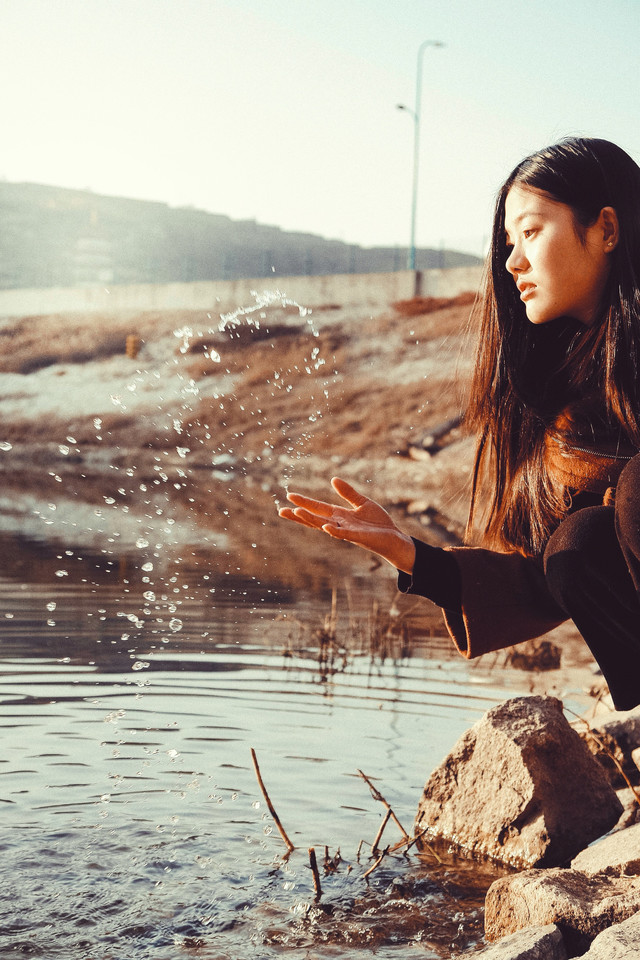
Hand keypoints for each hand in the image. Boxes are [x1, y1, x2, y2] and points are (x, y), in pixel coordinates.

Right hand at [278, 477, 415, 573]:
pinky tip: (324, 526)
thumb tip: (333, 479)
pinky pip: (343, 534)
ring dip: (310, 520)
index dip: (304, 501)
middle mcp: (339, 524)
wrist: (394, 539)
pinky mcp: (358, 537)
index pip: (317, 508)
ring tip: (296, 512)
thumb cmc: (378, 524)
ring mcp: (347, 531)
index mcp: (340, 516)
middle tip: (280, 510)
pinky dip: (333, 530)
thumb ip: (348, 493)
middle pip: (314, 518)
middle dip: (298, 515)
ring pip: (324, 525)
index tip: (289, 495)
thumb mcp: (363, 503)